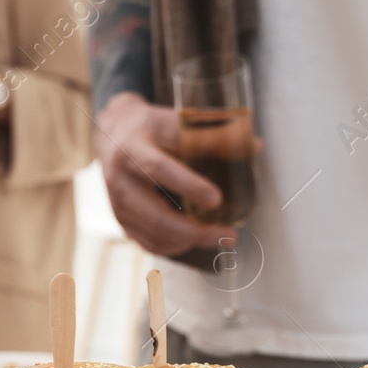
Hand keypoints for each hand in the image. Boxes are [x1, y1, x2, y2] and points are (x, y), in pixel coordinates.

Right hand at [95, 92, 238, 256]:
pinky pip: (147, 243)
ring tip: (218, 237)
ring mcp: (117, 205)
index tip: (216, 199)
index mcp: (132, 150)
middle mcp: (120, 181)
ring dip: (189, 241)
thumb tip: (255, 147)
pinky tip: (195, 240)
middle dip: (194, 231)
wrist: (112, 136)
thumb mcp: (176, 121)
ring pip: (153, 235)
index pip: (158, 170)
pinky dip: (174, 246)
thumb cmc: (150, 128)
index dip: (188, 186)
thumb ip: (212, 135)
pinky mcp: (121, 220)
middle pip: (155, 216)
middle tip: (228, 235)